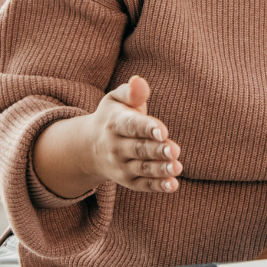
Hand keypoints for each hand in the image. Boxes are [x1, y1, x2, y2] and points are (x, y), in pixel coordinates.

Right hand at [30, 75, 184, 198]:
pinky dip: (158, 186)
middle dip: (156, 150)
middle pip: (139, 149)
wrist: (89, 148)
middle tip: (175, 150)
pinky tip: (173, 184)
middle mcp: (116, 147)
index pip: (131, 126)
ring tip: (177, 167)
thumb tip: (139, 80)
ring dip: (160, 169)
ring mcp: (121, 166)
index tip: (162, 130)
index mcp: (114, 123)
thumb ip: (131, 92)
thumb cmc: (113, 117)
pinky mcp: (129, 181)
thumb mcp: (116, 100)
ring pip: (143, 168)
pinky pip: (144, 185)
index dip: (146, 128)